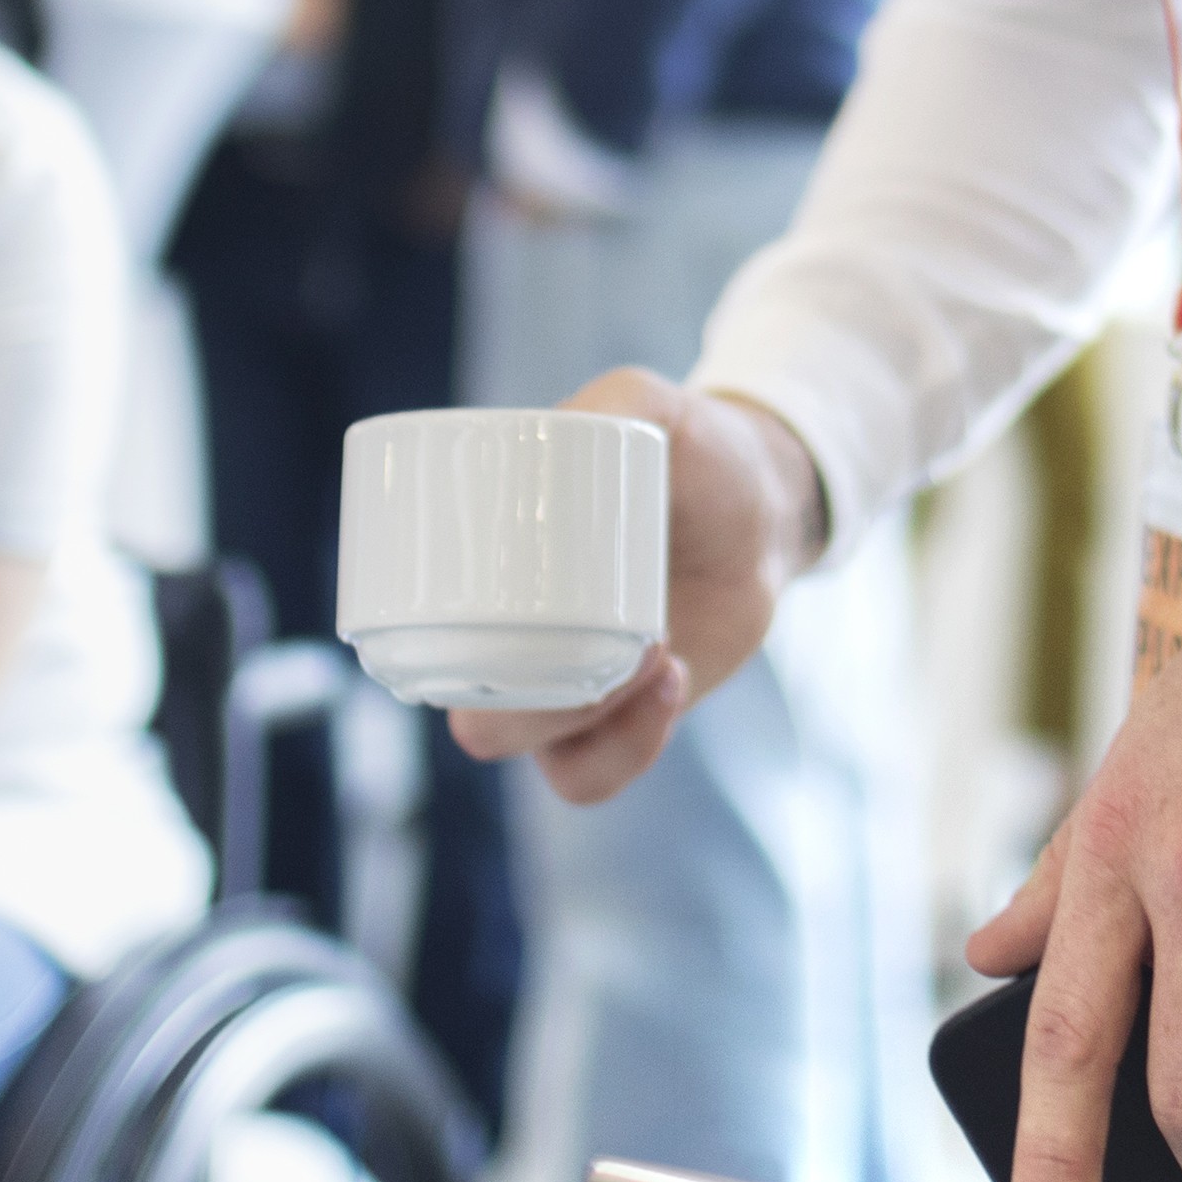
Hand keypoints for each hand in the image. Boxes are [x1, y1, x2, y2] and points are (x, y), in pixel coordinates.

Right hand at [446, 372, 822, 799]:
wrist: (762, 504)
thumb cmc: (688, 451)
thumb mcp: (649, 410)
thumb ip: (610, 403)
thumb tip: (552, 428)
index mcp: (482, 577)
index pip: (420, 641)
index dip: (437, 650)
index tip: (509, 607)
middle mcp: (508, 641)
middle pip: (473, 717)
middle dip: (527, 705)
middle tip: (612, 635)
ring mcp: (561, 687)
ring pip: (527, 751)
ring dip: (586, 721)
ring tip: (657, 652)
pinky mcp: (617, 720)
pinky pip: (586, 778)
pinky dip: (627, 749)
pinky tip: (672, 680)